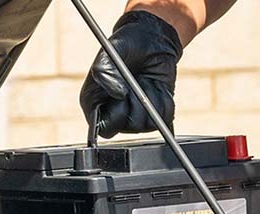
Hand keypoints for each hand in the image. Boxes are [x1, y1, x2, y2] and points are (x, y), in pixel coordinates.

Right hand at [79, 10, 181, 138]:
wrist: (150, 39)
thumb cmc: (126, 45)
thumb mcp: (111, 52)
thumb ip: (106, 72)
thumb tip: (118, 94)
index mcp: (95, 104)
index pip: (104, 128)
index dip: (116, 114)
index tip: (124, 93)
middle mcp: (114, 115)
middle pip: (130, 127)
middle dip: (137, 103)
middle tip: (136, 81)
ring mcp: (135, 116)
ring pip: (148, 123)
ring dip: (150, 99)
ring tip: (144, 80)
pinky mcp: (155, 115)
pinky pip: (164, 118)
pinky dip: (164, 100)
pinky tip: (156, 85)